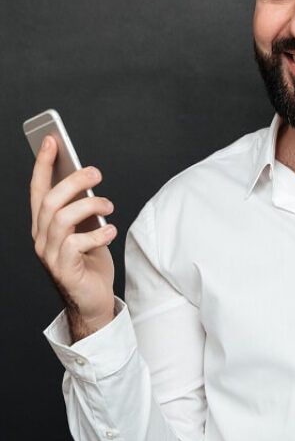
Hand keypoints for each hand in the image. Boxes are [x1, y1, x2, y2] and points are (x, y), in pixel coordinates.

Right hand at [30, 135, 116, 340]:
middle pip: (50, 200)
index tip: (51, 139)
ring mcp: (49, 255)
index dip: (43, 164)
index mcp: (44, 225)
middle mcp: (41, 238)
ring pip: (61, 218)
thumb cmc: (90, 261)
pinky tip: (110, 231)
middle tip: (97, 173)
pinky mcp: (63, 270)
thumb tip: (88, 178)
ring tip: (109, 207)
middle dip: (74, 180)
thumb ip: (82, 207)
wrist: (93, 301)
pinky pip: (75, 243)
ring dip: (90, 205)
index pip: (38, 189)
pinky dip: (97, 234)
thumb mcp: (86, 228)